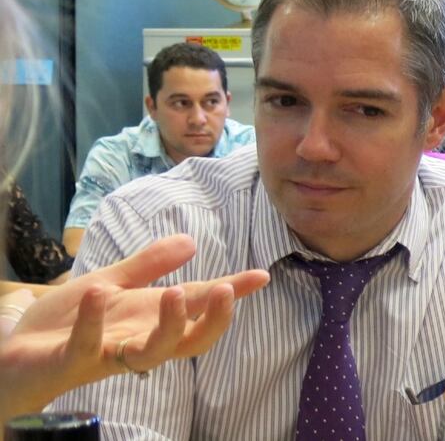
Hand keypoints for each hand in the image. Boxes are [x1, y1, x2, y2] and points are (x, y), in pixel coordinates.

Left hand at [0, 234, 270, 420]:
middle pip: (189, 343)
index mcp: (148, 319)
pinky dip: (94, 320)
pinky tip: (99, 292)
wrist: (14, 353)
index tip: (261, 275)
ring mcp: (106, 354)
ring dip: (168, 325)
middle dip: (212, 320)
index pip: (198, 308)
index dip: (231, 294)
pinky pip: (87, 347)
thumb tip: (192, 242)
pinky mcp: (71, 361)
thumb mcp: (110, 282)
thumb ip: (148, 265)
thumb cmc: (63, 323)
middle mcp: (136, 340)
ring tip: (175, 292)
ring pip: (151, 354)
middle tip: (223, 290)